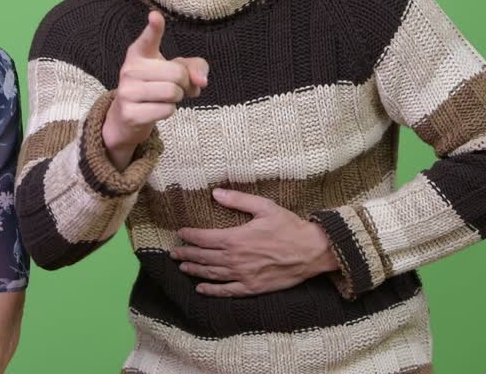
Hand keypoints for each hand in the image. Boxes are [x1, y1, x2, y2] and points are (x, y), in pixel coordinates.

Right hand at [102, 10, 208, 168]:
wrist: (128, 116)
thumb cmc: (156, 86)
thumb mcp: (176, 71)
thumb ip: (195, 67)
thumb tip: (201, 81)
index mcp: (140, 52)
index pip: (148, 39)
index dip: (154, 28)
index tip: (155, 16)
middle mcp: (130, 69)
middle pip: (177, 73)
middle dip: (185, 83)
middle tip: (177, 87)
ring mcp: (127, 91)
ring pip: (172, 92)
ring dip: (177, 98)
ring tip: (166, 98)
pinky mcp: (130, 112)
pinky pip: (166, 110)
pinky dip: (169, 111)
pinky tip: (157, 109)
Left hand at [171, 188, 338, 296]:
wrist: (311, 251)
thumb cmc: (289, 227)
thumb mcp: (264, 207)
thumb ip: (238, 200)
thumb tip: (215, 193)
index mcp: (235, 238)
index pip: (204, 238)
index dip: (189, 236)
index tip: (180, 233)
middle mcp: (235, 259)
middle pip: (203, 257)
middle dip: (186, 254)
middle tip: (173, 253)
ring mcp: (243, 276)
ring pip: (211, 274)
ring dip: (194, 271)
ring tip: (182, 267)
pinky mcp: (252, 288)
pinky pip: (227, 291)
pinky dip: (212, 291)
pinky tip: (201, 289)